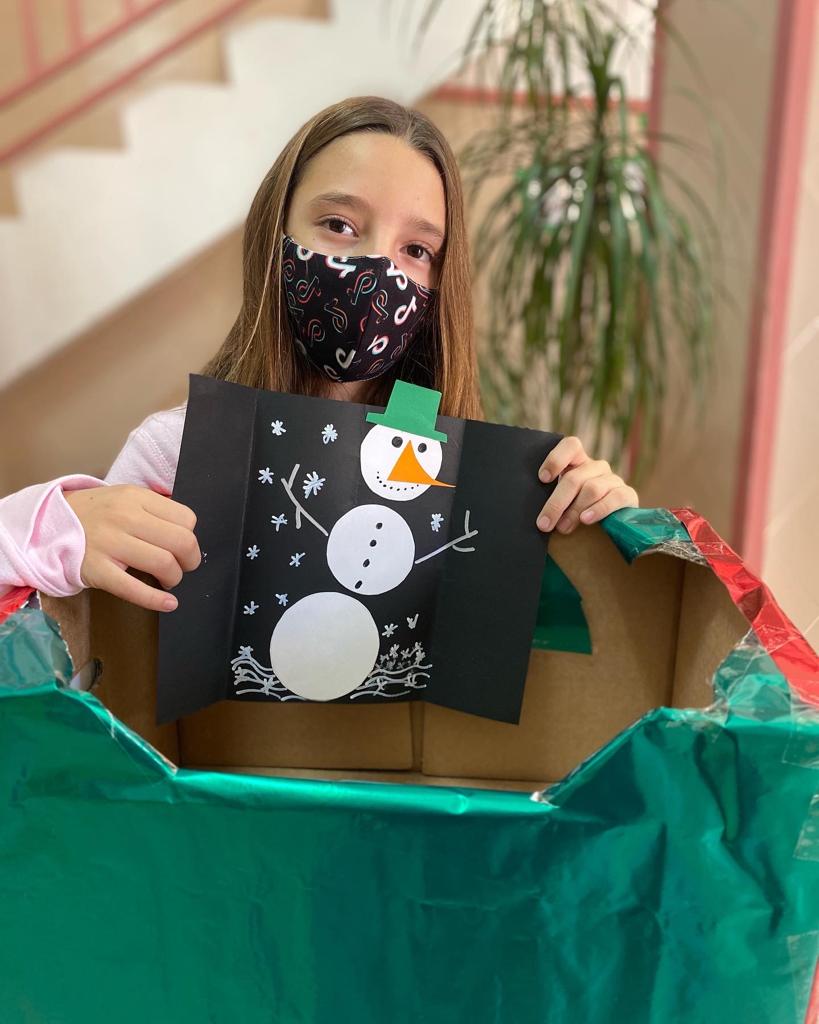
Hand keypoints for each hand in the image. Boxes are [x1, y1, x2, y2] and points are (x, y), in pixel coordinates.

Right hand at [64, 484, 200, 611]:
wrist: (47, 524)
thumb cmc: (95, 515)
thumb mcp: (125, 498)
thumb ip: (154, 509)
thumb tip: (187, 530)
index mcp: (136, 498)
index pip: (186, 518)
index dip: (190, 536)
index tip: (183, 546)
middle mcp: (125, 517)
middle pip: (181, 542)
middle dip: (190, 560)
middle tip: (183, 566)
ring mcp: (109, 544)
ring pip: (163, 563)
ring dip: (174, 577)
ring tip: (168, 579)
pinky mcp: (96, 570)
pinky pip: (133, 588)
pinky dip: (156, 600)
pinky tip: (168, 603)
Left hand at [535, 436, 638, 533]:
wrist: (603, 533)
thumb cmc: (573, 515)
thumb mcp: (560, 504)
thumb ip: (551, 500)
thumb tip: (539, 512)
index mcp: (578, 463)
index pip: (571, 446)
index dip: (556, 459)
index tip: (543, 479)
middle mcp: (596, 467)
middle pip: (574, 478)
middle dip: (556, 503)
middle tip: (545, 524)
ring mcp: (613, 480)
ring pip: (592, 489)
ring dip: (574, 511)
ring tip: (563, 528)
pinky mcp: (627, 495)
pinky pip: (614, 498)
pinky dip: (598, 510)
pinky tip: (586, 520)